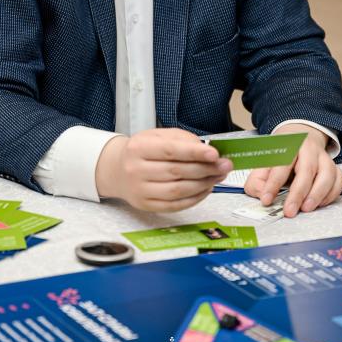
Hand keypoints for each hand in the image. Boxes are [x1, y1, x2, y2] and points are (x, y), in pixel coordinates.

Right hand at [95, 127, 232, 211]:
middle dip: (205, 169)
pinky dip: (194, 198)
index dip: (194, 153)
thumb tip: (205, 150)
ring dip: (203, 184)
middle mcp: (136, 170)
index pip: (170, 150)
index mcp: (138, 147)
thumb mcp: (157, 135)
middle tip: (224, 165)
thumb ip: (181, 139)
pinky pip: (175, 205)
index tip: (214, 154)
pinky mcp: (146, 205)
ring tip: (218, 176)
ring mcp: (140, 190)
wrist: (117, 169)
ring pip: (178, 190)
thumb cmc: (141, 151)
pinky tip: (205, 188)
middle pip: (177, 171)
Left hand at [244, 125, 341, 217]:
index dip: (273, 184)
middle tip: (289, 211)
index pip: (281, 164)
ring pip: (327, 174)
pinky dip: (331, 194)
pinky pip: (338, 180)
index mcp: (288, 145)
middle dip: (298, 194)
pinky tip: (319, 203)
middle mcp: (308, 149)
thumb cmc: (282, 154)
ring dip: (317, 194)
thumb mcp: (264, 162)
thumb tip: (262, 195)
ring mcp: (323, 157)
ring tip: (305, 208)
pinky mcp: (334, 166)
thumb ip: (258, 179)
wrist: (300, 136)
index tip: (266, 200)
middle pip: (307, 170)